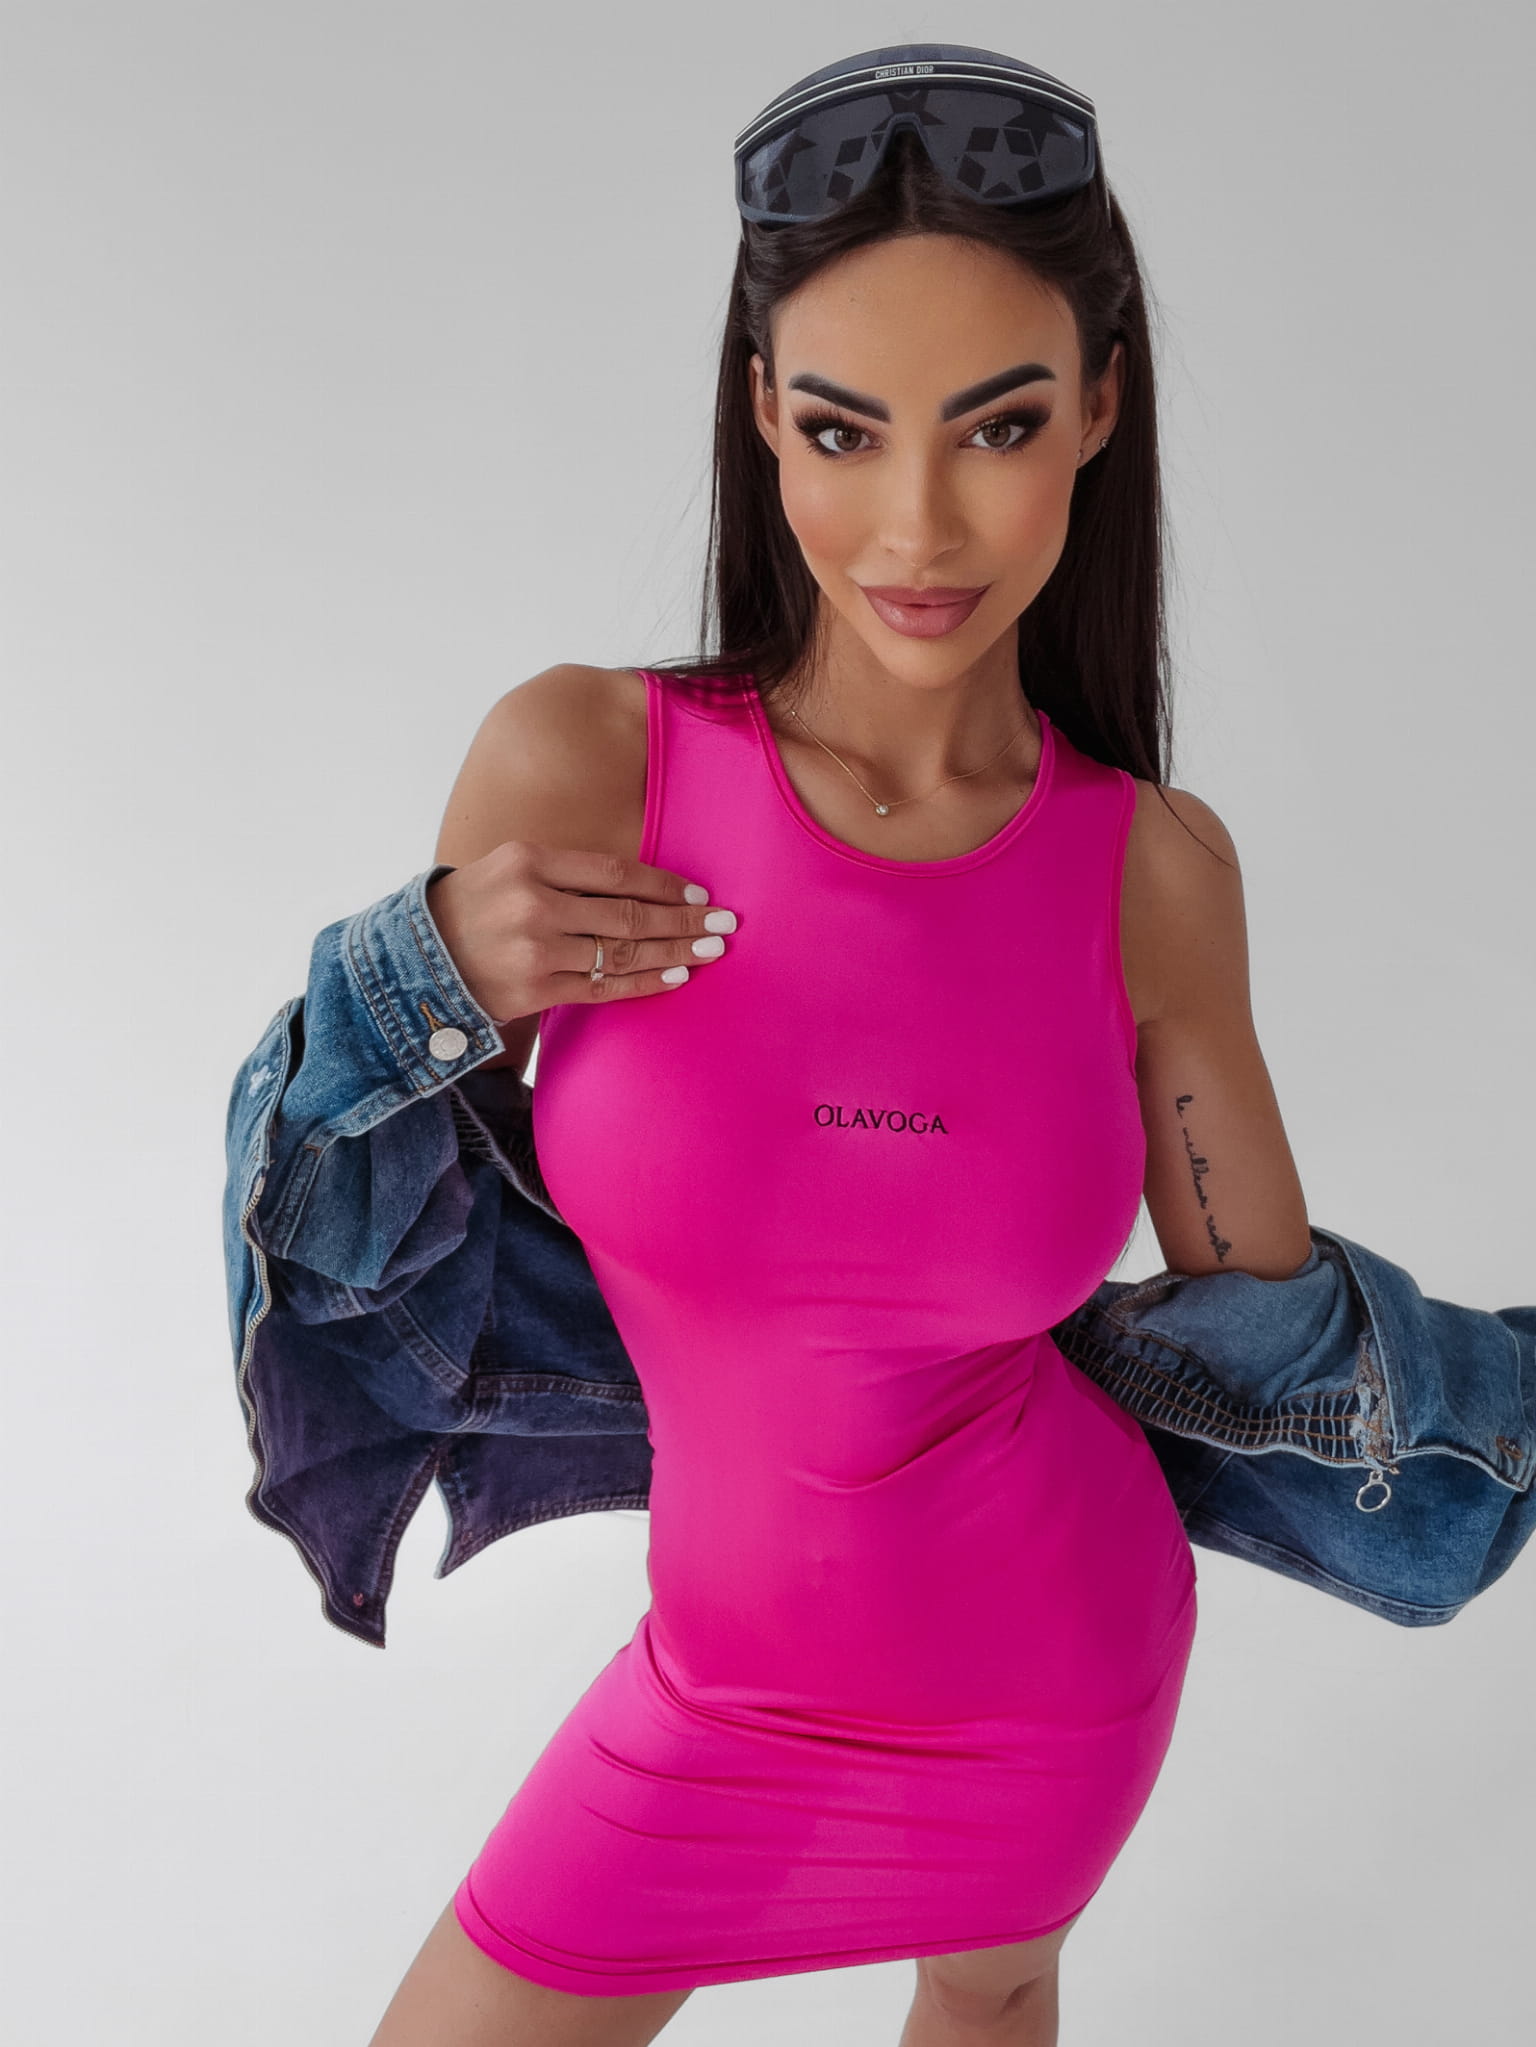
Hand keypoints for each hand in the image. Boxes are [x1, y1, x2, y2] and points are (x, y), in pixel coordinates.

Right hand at [425, 841, 736, 1025]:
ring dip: (673, 953)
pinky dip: (642, 983)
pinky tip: (674, 977)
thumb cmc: (476, 907)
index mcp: (530, 861)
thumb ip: (569, 872)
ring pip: (621, 953)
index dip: (664, 884)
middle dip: (683, 920)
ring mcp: (534, 951)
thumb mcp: (512, 867)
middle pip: (627, 914)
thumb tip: (644, 885)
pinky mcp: (534, 992)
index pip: (615, 872)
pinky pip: (602, 988)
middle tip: (725, 925)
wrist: (418, 959)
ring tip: (710, 952)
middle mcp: (534, 904)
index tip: (699, 893)